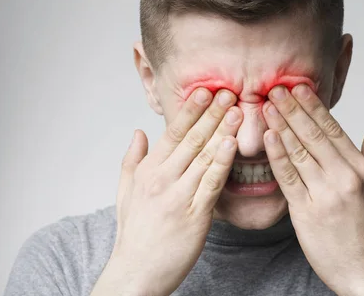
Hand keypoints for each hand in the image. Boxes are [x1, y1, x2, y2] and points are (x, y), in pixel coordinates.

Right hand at [92, 88, 241, 295]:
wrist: (137, 272)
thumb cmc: (134, 233)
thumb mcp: (124, 192)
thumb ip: (132, 160)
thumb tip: (138, 131)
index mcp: (148, 171)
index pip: (172, 133)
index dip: (191, 111)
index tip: (206, 92)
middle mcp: (162, 179)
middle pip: (192, 139)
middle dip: (212, 114)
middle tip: (230, 92)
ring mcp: (179, 196)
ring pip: (204, 157)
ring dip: (223, 131)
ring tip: (239, 110)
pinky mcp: (195, 215)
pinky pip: (212, 184)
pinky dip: (223, 163)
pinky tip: (233, 145)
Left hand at [262, 84, 363, 295]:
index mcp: (361, 167)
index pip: (334, 128)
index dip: (314, 106)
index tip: (299, 86)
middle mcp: (346, 176)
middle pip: (314, 134)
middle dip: (293, 108)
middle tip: (276, 88)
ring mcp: (327, 193)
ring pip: (299, 150)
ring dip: (281, 125)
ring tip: (266, 104)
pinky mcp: (307, 210)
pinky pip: (288, 176)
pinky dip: (277, 154)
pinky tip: (267, 136)